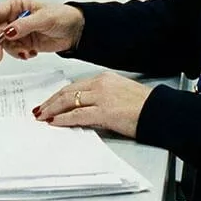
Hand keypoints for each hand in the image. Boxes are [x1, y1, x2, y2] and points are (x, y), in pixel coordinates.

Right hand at [0, 0, 84, 62]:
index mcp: (17, 5)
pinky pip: (13, 51)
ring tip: (26, 52)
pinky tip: (31, 52)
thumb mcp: (44, 18)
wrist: (75, 31)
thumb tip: (8, 31)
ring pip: (3, 43)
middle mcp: (15, 17)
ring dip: (12, 50)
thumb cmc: (63, 16)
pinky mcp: (23, 42)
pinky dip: (20, 54)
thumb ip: (25, 25)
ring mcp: (18, 31)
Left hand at [33, 72, 151, 138]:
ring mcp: (101, 97)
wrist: (159, 111)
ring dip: (52, 110)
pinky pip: (77, 115)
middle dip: (51, 102)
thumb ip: (102, 97)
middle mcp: (101, 84)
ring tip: (43, 116)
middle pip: (68, 92)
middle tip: (40, 109)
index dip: (59, 95)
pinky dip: (63, 119)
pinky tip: (55, 122)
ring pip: (68, 101)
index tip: (50, 101)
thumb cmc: (145, 106)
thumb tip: (87, 108)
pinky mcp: (104, 112)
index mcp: (104, 78)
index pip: (75, 86)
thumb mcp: (120, 94)